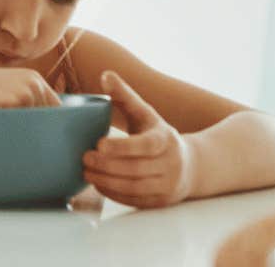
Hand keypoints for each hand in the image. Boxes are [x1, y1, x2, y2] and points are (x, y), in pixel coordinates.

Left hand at [83, 71, 196, 207]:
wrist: (190, 164)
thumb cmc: (157, 134)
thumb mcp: (145, 113)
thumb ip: (124, 95)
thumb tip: (105, 74)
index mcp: (165, 139)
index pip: (145, 145)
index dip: (122, 146)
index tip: (99, 143)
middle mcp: (171, 164)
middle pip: (136, 169)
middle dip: (107, 165)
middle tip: (84, 157)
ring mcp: (168, 185)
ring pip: (134, 187)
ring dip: (107, 181)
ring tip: (86, 171)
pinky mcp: (161, 201)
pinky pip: (135, 200)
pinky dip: (114, 193)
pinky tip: (98, 183)